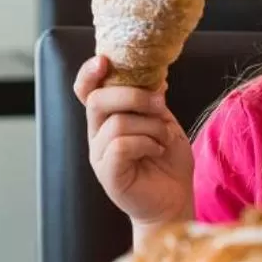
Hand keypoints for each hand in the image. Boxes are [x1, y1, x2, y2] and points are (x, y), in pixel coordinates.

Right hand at [73, 55, 193, 231]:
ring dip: (150, 126)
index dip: (89, 74)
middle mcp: (97, 135)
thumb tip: (155, 76)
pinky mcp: (108, 174)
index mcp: (107, 119)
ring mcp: (100, 156)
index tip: (104, 61)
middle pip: (98, 100)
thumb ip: (153, 102)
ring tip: (164, 138)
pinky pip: (121, 146)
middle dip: (133, 96)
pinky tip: (158, 151)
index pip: (86, 91)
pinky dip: (146, 143)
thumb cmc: (168, 163)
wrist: (175, 201)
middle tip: (160, 104)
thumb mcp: (163, 123)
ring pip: (116, 123)